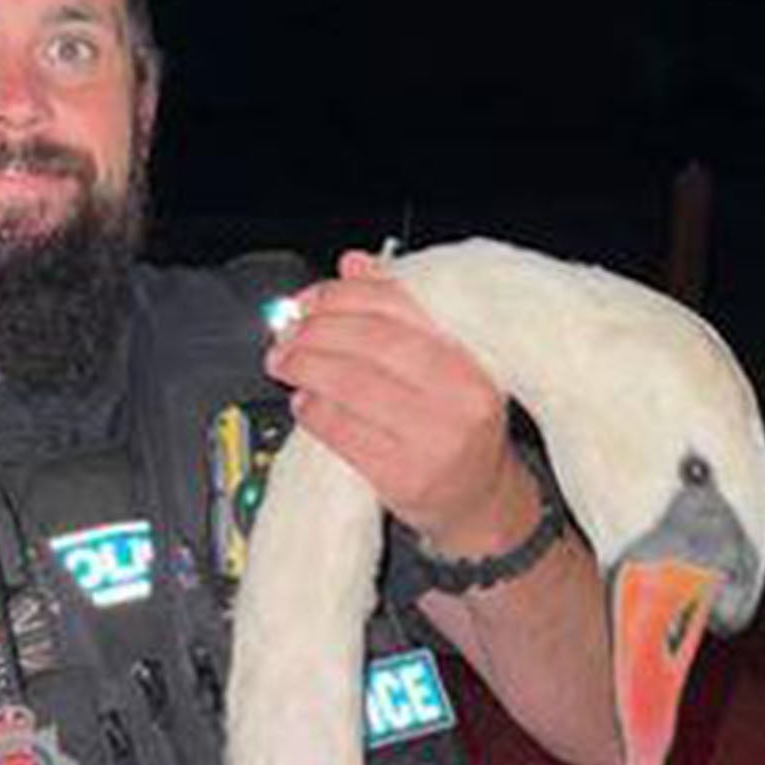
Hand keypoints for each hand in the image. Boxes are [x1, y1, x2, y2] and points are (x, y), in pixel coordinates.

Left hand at [263, 249, 534, 553]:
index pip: (401, 306)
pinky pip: (342, 432)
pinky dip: (314, 411)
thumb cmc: (458, 426)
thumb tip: (355, 264)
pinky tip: (303, 402)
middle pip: (372, 342)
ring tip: (285, 363)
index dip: (345, 296)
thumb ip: (401, 311)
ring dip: (306, 367)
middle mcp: (461, 396)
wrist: (479, 501)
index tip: (310, 299)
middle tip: (287, 332)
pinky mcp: (404, 476)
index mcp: (473, 357)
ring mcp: (434, 439)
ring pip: (352, 385)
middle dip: (317, 331)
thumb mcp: (446, 364)